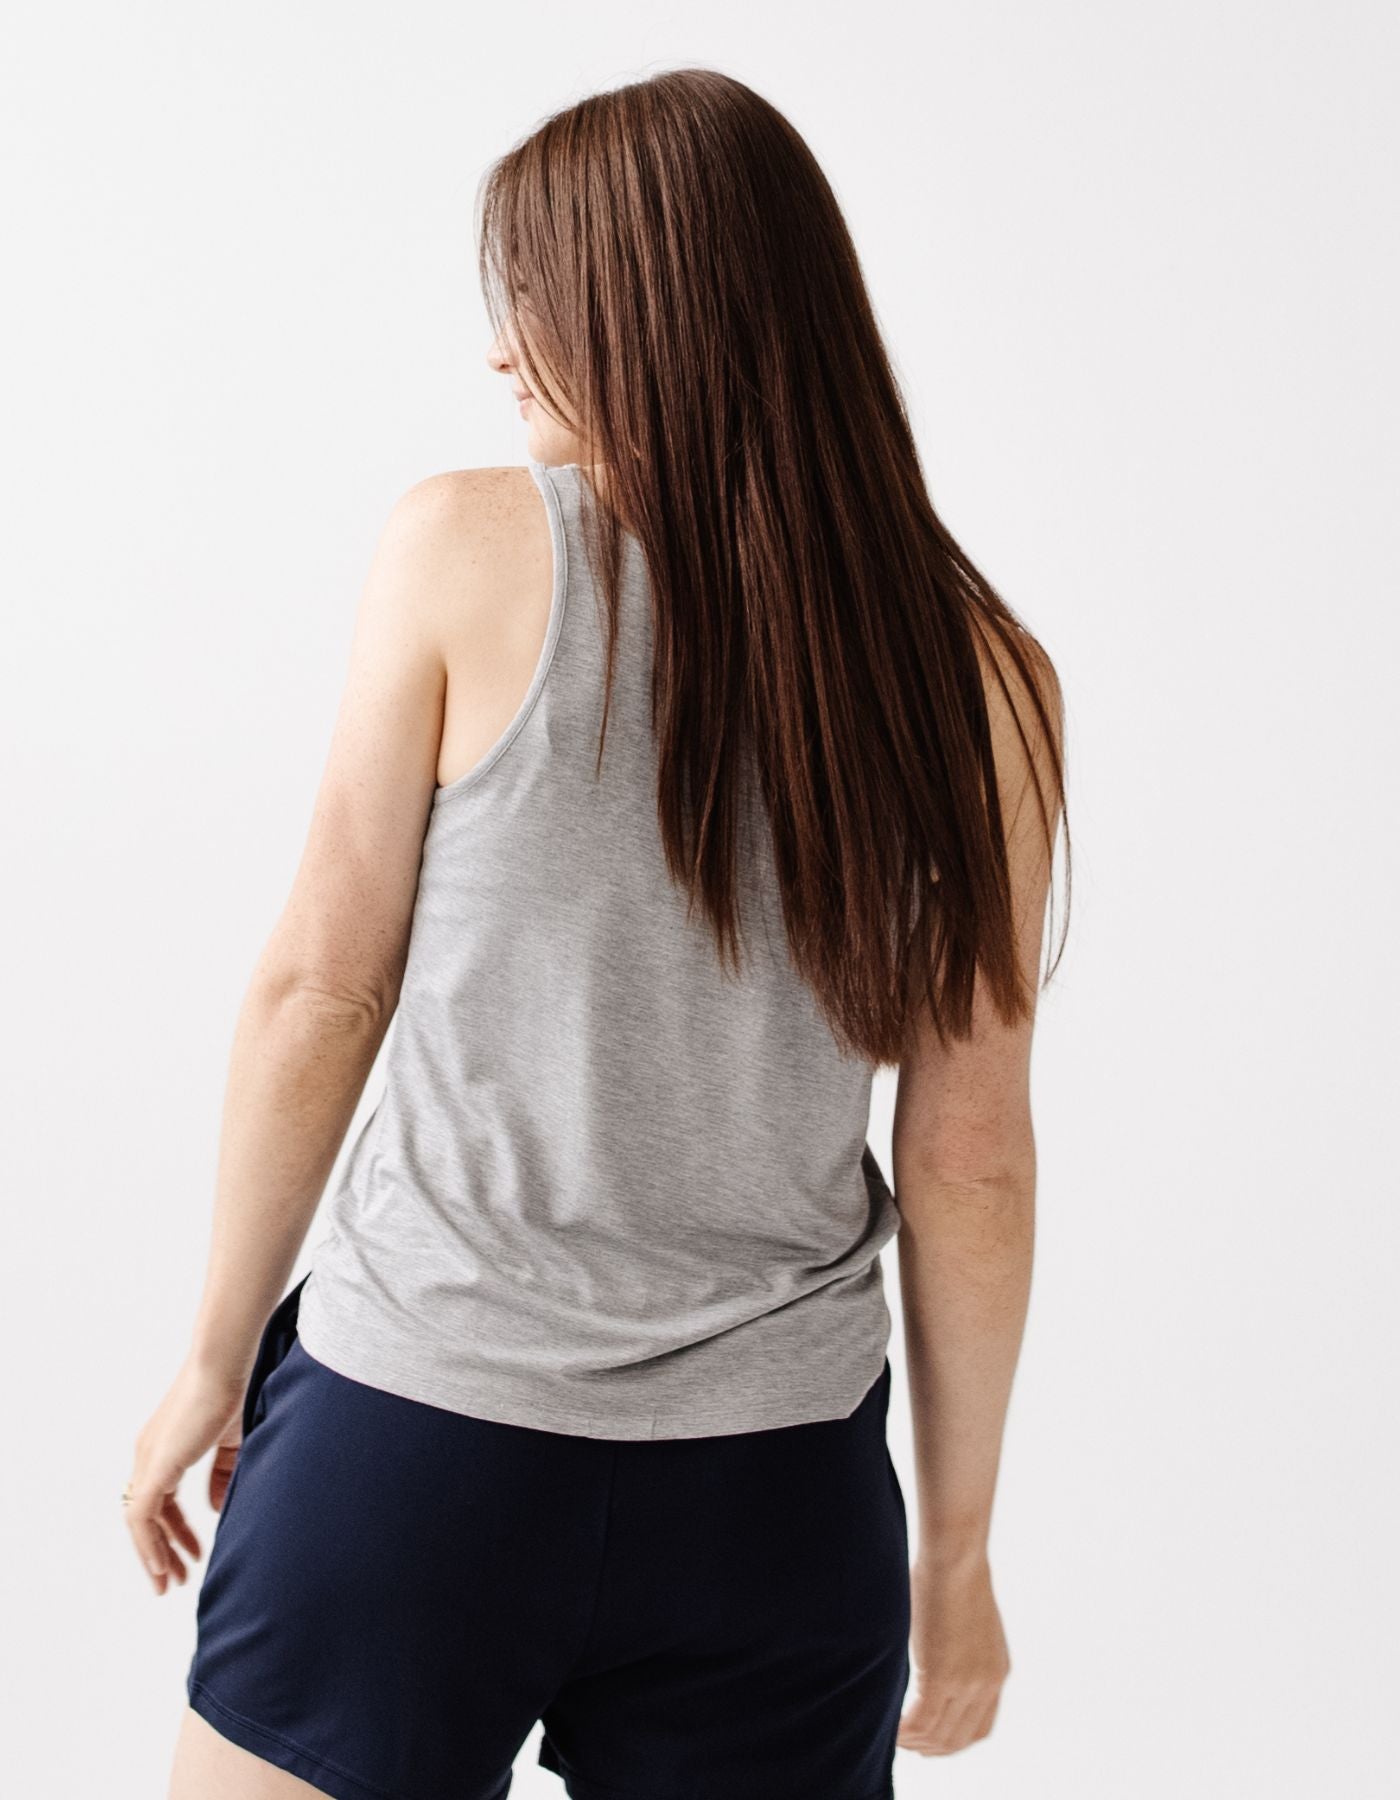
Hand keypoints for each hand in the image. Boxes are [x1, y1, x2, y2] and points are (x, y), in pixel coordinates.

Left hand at [123, 1358, 246, 1595]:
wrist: (226, 1364)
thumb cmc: (234, 1390)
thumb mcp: (231, 1441)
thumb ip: (222, 1475)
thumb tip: (216, 1507)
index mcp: (165, 1448)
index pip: (160, 1501)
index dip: (175, 1531)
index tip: (192, 1554)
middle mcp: (149, 1456)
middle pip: (146, 1515)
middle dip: (161, 1549)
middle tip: (176, 1578)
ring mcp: (148, 1460)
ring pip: (140, 1521)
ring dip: (155, 1554)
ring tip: (170, 1581)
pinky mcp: (155, 1466)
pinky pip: (142, 1516)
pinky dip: (149, 1543)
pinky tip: (162, 1566)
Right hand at [897, 1547, 1010, 1755]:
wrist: (955, 1556)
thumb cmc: (952, 1572)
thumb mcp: (965, 1620)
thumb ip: (956, 1647)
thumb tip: (933, 1651)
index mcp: (997, 1671)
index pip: (979, 1728)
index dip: (953, 1740)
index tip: (928, 1737)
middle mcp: (987, 1683)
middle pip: (959, 1739)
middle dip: (931, 1747)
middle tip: (905, 1742)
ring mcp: (966, 1684)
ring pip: (939, 1736)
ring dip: (914, 1741)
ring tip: (893, 1734)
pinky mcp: (941, 1678)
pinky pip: (920, 1722)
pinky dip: (903, 1731)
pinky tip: (889, 1727)